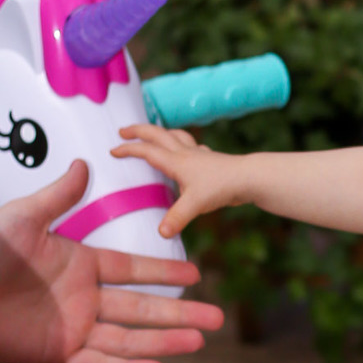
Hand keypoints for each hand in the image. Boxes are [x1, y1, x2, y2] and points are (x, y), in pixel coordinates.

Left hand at [0, 160, 223, 362]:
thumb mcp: (22, 217)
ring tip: (199, 341)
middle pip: (142, 308)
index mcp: (78, 265)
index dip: (164, 272)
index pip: (132, 269)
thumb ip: (58, 196)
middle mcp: (82, 300)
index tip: (197, 276)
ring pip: (130, 338)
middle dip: (180, 313)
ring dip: (164, 341)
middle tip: (217, 318)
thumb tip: (84, 163)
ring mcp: (72, 330)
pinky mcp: (57, 356)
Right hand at [112, 123, 246, 238]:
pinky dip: (185, 146)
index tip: (113, 150)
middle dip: (139, 130)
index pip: (147, 151)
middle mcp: (186, 154)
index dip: (128, 149)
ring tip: (154, 134)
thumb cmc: (222, 187)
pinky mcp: (211, 160)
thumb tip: (161, 232)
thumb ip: (176, 218)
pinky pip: (193, 147)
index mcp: (177, 161)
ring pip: (176, 136)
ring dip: (162, 133)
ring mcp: (199, 155)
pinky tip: (189, 152)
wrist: (250, 178)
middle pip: (158, 134)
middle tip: (124, 130)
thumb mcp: (195, 204)